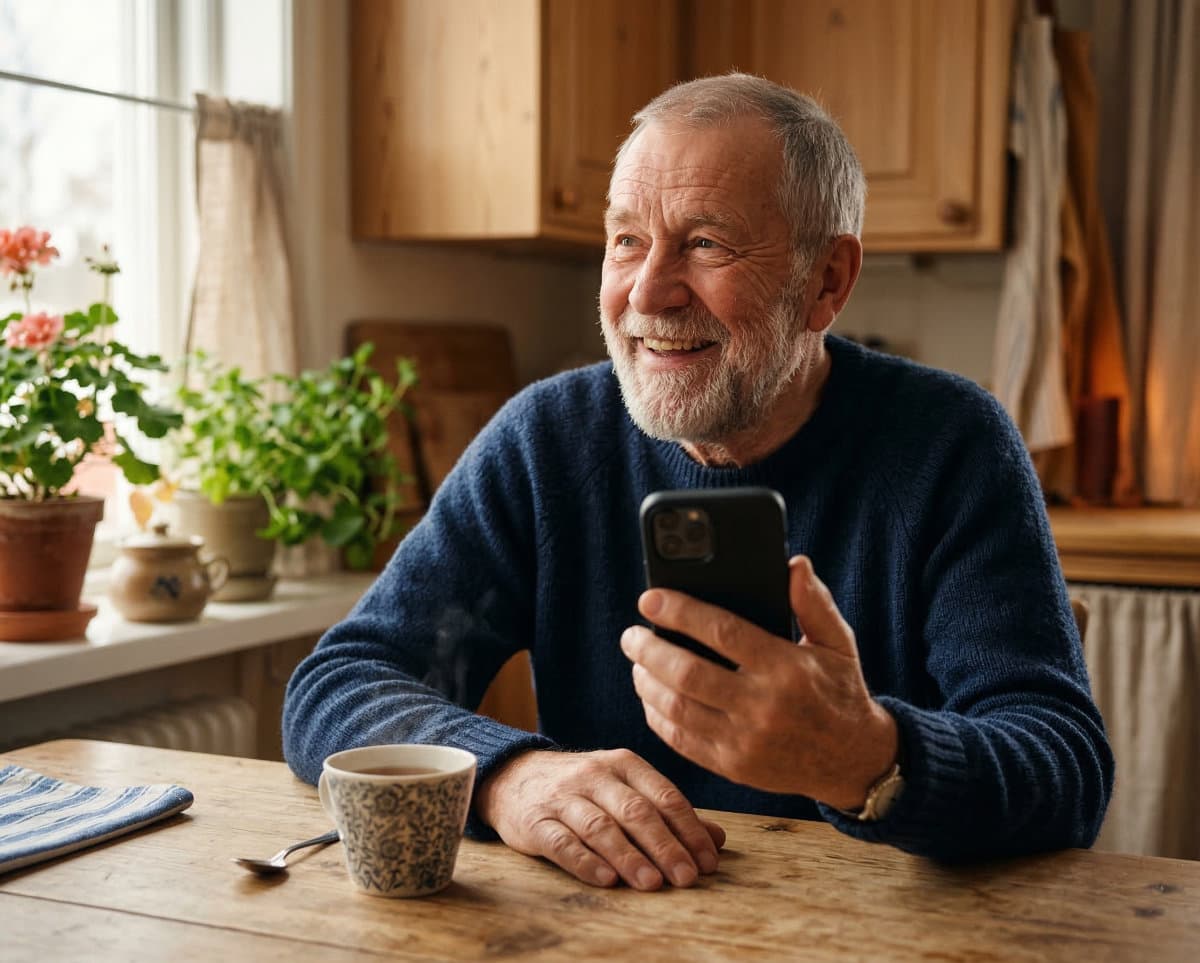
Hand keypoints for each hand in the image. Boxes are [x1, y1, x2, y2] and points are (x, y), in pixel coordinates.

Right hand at [472, 748, 725, 889]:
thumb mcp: (624, 788)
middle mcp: (595, 775)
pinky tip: (606, 880)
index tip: (708, 862)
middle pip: (635, 811)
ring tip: (652, 884)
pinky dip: (585, 861)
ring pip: (601, 826)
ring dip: (629, 856)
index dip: (689, 830)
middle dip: (665, 846)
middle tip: (686, 877)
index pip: (664, 796)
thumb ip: (668, 812)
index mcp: (624, 765)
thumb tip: (718, 838)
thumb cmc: (583, 789)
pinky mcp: (536, 821)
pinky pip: (562, 841)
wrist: (513, 776)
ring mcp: (564, 797)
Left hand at [620, 555, 897, 810]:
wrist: (854, 761)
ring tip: (637, 663)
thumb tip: (794, 564)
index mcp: (787, 668)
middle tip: (631, 635)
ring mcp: (746, 741)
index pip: (722, 632)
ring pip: (677, 709)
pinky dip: (658, 716)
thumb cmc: (840, 690)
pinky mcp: (734, 767)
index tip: (649, 598)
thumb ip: (814, 602)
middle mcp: (763, 706)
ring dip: (647, 683)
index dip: (679, 612)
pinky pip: (682, 741)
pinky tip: (651, 697)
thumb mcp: (837, 643)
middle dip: (649, 650)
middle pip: (687, 674)